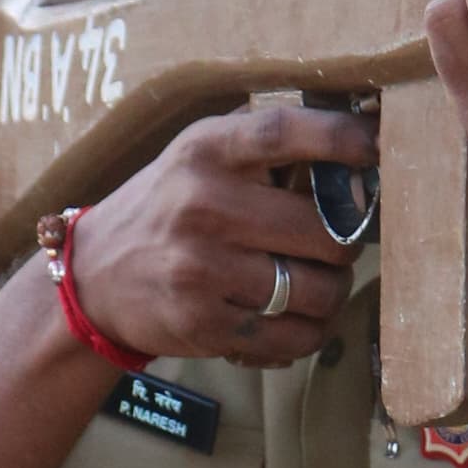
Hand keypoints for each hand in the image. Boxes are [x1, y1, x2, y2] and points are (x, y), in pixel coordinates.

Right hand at [69, 96, 371, 366]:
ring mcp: (201, 268)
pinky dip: (307, 332)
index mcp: (204, 152)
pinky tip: (293, 318)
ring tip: (314, 283)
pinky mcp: (204, 322)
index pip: (281, 132)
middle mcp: (202, 205)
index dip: (338, 139)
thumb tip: (359, 143)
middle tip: (334, 245)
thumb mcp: (196, 157)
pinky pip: (293, 336)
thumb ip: (261, 147)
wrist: (92, 277)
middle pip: (324, 231)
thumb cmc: (167, 209)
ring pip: (318, 290)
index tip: (374, 148)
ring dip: (330, 293)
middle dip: (344, 244)